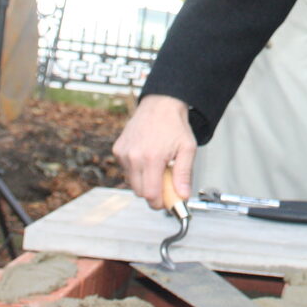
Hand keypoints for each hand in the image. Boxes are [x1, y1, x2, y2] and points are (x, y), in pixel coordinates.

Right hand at [113, 94, 197, 208]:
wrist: (160, 104)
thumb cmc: (174, 124)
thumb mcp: (187, 149)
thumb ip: (184, 174)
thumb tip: (183, 195)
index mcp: (152, 158)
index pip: (150, 194)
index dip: (159, 203)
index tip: (168, 201)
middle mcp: (134, 156)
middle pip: (139, 192)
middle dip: (153, 193)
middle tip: (166, 182)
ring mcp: (123, 153)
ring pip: (132, 183)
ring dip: (144, 181)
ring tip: (157, 167)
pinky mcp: (118, 150)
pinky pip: (126, 171)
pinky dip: (136, 170)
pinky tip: (147, 158)